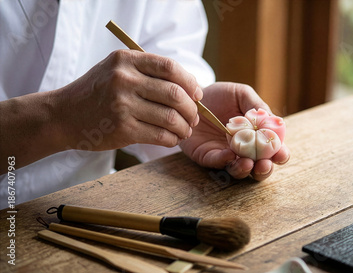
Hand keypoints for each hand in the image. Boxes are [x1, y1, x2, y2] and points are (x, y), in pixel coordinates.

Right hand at [56, 49, 201, 150]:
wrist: (63, 116)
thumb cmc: (96, 92)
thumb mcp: (116, 69)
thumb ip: (148, 72)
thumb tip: (190, 87)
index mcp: (126, 60)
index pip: (170, 68)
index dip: (190, 82)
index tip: (197, 94)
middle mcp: (124, 80)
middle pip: (176, 94)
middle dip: (192, 109)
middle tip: (194, 117)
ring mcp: (122, 105)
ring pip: (171, 118)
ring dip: (185, 127)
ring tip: (185, 130)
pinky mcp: (122, 129)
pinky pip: (160, 135)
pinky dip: (172, 140)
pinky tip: (172, 139)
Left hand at [179, 82, 289, 180]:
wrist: (192, 96)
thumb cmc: (220, 96)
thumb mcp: (241, 94)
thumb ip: (257, 106)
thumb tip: (273, 120)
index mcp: (257, 136)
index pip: (273, 149)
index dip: (280, 154)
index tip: (282, 153)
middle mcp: (244, 149)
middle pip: (259, 167)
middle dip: (265, 169)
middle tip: (265, 164)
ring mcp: (226, 155)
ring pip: (239, 171)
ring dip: (246, 169)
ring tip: (248, 163)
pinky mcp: (208, 157)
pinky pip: (217, 163)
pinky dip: (225, 161)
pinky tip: (229, 154)